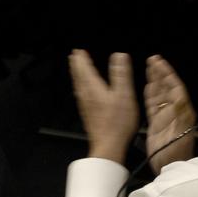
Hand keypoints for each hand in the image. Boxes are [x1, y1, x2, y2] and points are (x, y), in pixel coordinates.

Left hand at [69, 49, 138, 165]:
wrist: (108, 145)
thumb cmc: (117, 122)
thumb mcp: (124, 94)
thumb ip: (121, 74)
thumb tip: (119, 55)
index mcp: (94, 88)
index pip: (85, 69)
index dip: (82, 59)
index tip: (78, 50)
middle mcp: (87, 96)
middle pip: (79, 77)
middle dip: (76, 65)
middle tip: (73, 56)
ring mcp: (86, 106)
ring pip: (78, 86)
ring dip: (76, 75)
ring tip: (75, 69)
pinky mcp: (88, 115)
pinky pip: (81, 96)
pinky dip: (80, 88)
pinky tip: (82, 92)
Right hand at [144, 55, 196, 172]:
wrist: (168, 167)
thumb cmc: (176, 152)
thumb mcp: (180, 133)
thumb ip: (180, 114)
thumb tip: (179, 95)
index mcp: (182, 110)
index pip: (175, 87)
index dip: (168, 74)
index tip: (160, 63)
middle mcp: (174, 110)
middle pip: (167, 87)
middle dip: (161, 73)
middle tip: (153, 59)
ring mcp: (164, 116)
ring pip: (159, 93)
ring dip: (155, 80)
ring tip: (149, 67)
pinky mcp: (156, 123)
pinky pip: (152, 105)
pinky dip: (149, 94)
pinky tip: (146, 86)